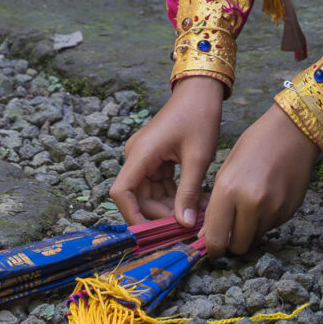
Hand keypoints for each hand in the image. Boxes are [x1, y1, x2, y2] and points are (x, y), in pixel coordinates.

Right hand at [110, 75, 222, 227]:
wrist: (201, 91)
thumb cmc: (199, 117)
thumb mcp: (197, 157)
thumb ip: (188, 192)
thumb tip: (184, 225)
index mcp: (141, 153)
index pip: (121, 192)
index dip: (132, 215)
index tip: (151, 233)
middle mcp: (136, 156)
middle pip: (138, 197)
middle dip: (161, 214)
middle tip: (189, 224)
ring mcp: (144, 157)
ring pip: (150, 194)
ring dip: (171, 206)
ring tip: (198, 212)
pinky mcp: (154, 158)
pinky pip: (158, 185)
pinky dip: (174, 195)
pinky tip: (195, 201)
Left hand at [200, 104, 317, 257]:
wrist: (293, 131)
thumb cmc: (255, 144)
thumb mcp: (227, 170)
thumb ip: (216, 205)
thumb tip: (207, 235)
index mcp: (229, 190)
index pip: (216, 239)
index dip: (213, 248)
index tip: (213, 246)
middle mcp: (251, 204)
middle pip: (238, 247)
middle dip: (232, 243)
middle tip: (231, 230)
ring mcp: (273, 209)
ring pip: (255, 238)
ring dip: (250, 231)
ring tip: (251, 206)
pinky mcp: (289, 210)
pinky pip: (271, 227)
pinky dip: (266, 220)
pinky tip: (268, 197)